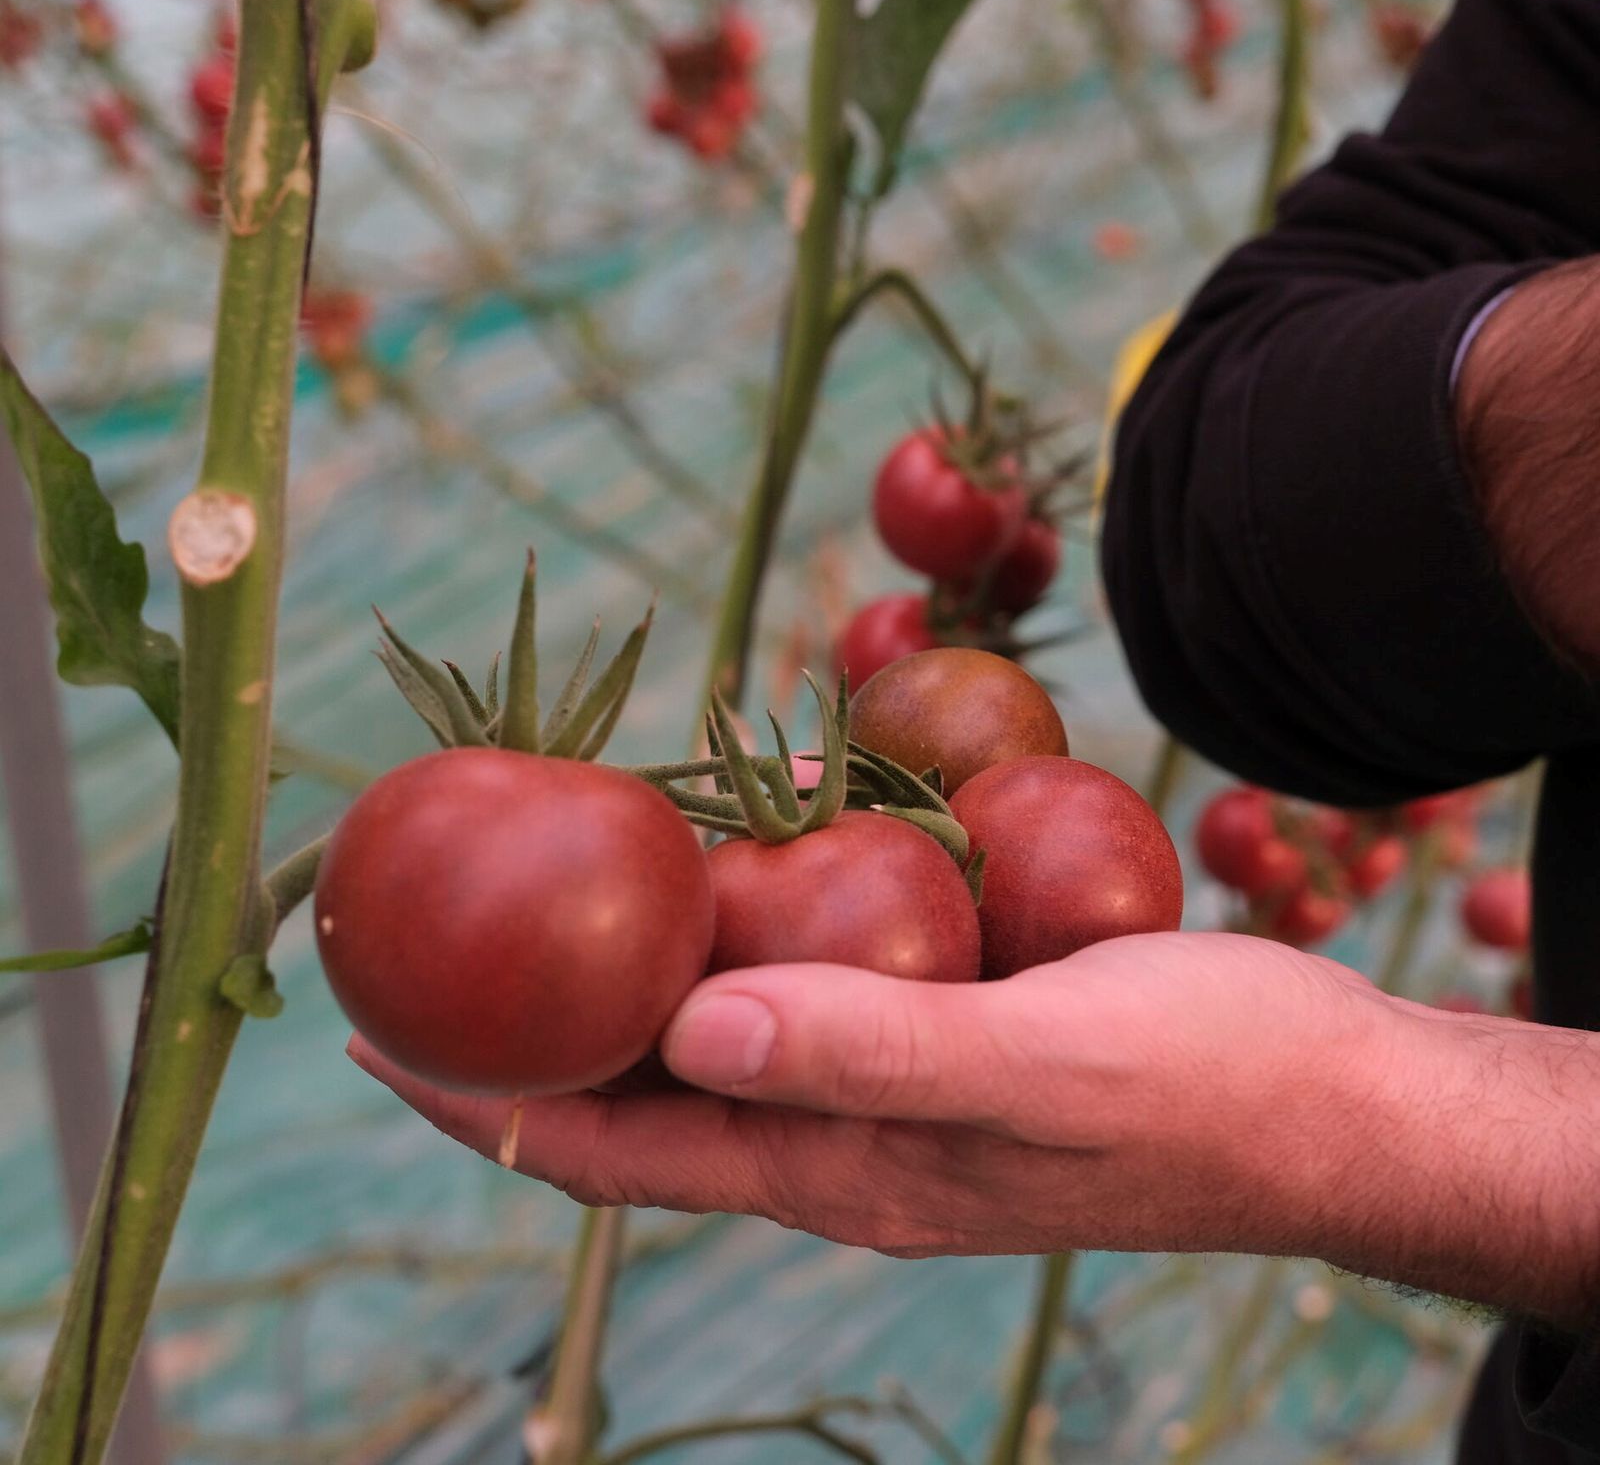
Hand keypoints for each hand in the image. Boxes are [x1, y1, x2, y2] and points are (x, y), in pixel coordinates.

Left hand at [347, 931, 1397, 1260]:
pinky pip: (814, 970)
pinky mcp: (944, 1027)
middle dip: (536, 1018)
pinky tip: (757, 833)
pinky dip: (759, 909)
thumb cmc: (1209, 1086)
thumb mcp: (1043, 1066)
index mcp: (846, 1168)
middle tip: (447, 922)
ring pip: (724, 1019)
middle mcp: (845, 1135)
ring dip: (645, 954)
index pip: (617, 1146)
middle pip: (645, 1084)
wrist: (1337, 1098)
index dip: (489, 1101)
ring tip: (573, 862)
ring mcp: (893, 1081)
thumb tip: (690, 1034)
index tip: (379, 1034)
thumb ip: (874, 1052)